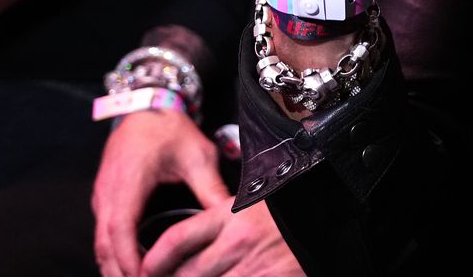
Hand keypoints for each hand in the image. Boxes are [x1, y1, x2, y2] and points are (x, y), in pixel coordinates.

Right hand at [93, 110, 231, 276]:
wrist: (146, 106)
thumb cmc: (169, 129)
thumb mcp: (197, 155)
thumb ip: (211, 186)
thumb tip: (230, 214)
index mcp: (129, 181)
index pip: (120, 229)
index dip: (128, 257)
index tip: (142, 276)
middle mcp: (108, 191)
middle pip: (104, 243)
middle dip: (119, 270)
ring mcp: (102, 196)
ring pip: (99, 241)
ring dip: (113, 266)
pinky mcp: (104, 198)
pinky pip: (102, 233)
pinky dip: (112, 253)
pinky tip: (129, 268)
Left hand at [139, 203, 302, 276]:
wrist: (329, 210)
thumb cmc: (285, 208)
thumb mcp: (248, 202)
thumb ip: (216, 220)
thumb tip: (181, 249)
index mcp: (230, 215)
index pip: (176, 240)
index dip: (152, 262)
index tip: (143, 270)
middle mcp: (238, 242)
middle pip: (186, 275)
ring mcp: (254, 266)